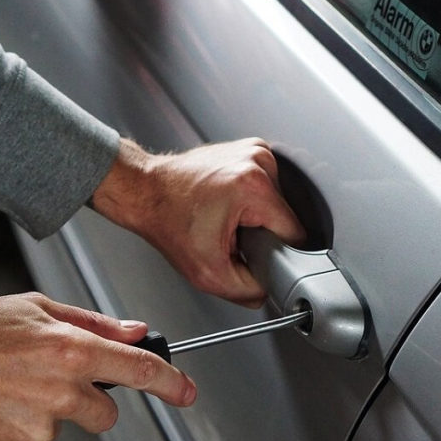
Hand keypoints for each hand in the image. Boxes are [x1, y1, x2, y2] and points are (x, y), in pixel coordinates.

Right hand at [0, 292, 195, 440]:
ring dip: (41, 413)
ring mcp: (37, 429)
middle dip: (87, 401)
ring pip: (60, 428)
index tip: (186, 392)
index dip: (170, 383)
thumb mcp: (32, 307)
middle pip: (104, 413)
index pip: (138, 371)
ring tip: (2, 388)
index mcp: (69, 351)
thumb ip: (91, 322)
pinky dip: (13, 430)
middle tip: (46, 379)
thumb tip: (135, 331)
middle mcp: (59, 392)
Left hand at [90, 138, 305, 307]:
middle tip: (231, 236)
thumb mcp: (208, 273)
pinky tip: (228, 204)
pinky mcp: (250, 149)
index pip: (295, 233)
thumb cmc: (168, 221)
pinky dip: (252, 200)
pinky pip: (267, 187)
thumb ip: (248, 291)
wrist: (145, 192)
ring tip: (227, 218)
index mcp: (254, 187)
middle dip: (263, 233)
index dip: (276, 252)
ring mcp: (255, 151)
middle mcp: (258, 161)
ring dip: (257, 216)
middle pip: (285, 217)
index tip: (252, 252)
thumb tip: (269, 290)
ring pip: (277, 203)